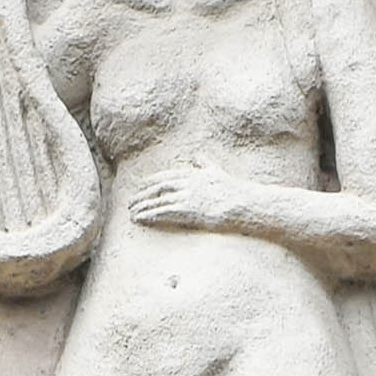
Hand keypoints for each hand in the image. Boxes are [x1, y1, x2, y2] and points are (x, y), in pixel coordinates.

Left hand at [128, 166, 252, 231]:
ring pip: (159, 201)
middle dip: (142, 195)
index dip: (150, 182)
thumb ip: (205, 163)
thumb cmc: (233, 189)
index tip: (139, 186)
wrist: (245, 203)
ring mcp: (188, 197)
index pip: (165, 176)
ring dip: (143, 207)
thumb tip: (197, 155)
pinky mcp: (190, 211)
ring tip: (131, 212)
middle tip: (130, 201)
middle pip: (158, 188)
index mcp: (192, 173)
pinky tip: (140, 219)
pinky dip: (150, 215)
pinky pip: (164, 212)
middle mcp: (188, 183)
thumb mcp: (218, 171)